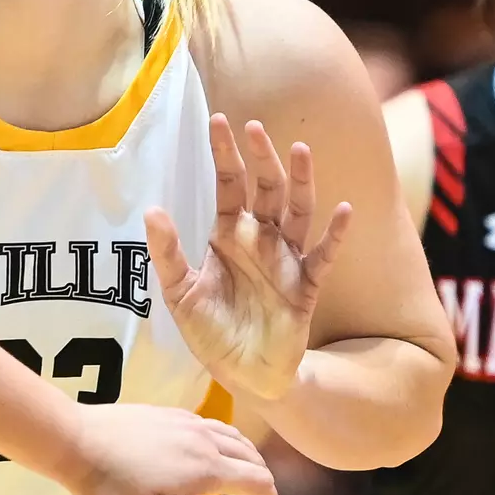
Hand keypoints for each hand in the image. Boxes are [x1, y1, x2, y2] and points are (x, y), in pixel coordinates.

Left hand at [63, 404, 278, 494]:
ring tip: (242, 479)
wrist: (73, 438)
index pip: (259, 483)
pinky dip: (226, 442)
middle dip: (262, 484)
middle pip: (251, 457)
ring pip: (233, 437)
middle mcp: (204, 439)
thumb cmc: (110, 487)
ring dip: (247, 459)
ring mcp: (186, 421)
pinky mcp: (168, 412)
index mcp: (206, 468)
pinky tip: (209, 453)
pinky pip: (212, 425)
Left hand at [145, 115, 351, 400]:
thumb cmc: (210, 331)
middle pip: (265, 188)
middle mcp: (261, 239)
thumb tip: (151, 209)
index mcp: (230, 234)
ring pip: (298, 212)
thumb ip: (167, 253)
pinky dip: (334, 234)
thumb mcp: (179, 292)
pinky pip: (323, 256)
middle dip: (261, 157)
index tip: (219, 119)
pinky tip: (343, 211)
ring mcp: (286, 260)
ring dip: (299, 182)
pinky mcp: (306, 287)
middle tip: (253, 127)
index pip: (229, 184)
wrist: (241, 374)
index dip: (225, 154)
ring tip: (298, 151)